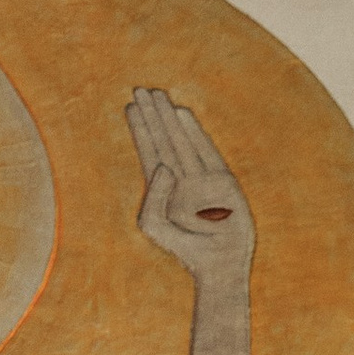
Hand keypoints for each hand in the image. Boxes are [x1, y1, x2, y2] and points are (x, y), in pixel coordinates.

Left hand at [127, 88, 252, 274]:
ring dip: (170, 118)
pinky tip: (182, 113)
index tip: (131, 106)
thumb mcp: (155, 226)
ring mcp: (202, 178)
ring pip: (182, 140)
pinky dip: (194, 132)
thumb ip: (152, 199)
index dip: (140, 129)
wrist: (217, 264)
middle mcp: (181, 180)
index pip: (149, 152)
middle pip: (163, 140)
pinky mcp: (223, 180)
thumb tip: (162, 166)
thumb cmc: (184, 249)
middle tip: (141, 90)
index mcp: (162, 191)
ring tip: (159, 96)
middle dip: (153, 116)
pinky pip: (206, 150)